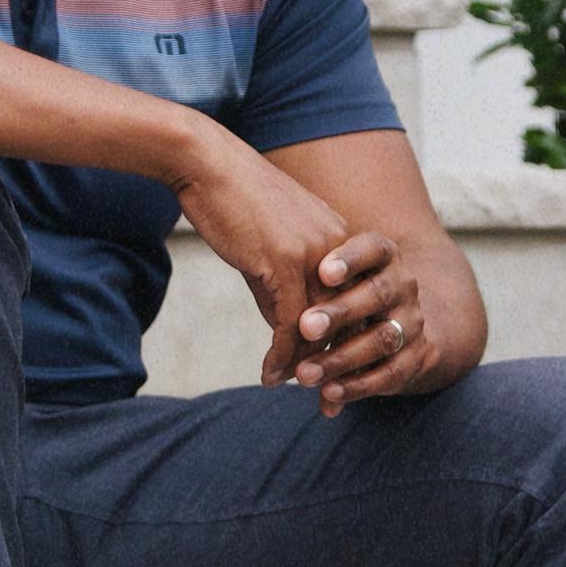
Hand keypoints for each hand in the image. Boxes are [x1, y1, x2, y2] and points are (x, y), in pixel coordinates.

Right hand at [171, 138, 353, 388]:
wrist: (208, 165)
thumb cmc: (233, 203)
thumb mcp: (267, 250)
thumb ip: (282, 290)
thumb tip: (284, 332)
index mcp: (341, 241)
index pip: (357, 303)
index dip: (351, 343)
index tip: (343, 377)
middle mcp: (338, 249)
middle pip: (348, 320)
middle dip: (342, 365)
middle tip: (333, 401)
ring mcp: (316, 255)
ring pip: (322, 326)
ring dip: (311, 366)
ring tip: (303, 393)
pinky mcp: (286, 262)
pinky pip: (291, 322)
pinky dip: (282, 354)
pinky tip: (272, 374)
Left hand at [278, 230, 441, 413]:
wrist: (398, 318)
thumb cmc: (345, 289)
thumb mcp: (328, 276)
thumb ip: (308, 279)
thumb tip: (263, 282)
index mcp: (383, 257)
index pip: (372, 248)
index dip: (350, 259)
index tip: (322, 271)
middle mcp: (402, 286)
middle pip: (377, 294)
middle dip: (341, 312)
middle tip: (305, 327)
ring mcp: (411, 322)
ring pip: (382, 338)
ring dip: (342, 357)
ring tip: (304, 373)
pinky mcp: (413, 358)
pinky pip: (389, 373)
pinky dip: (357, 385)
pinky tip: (328, 392)